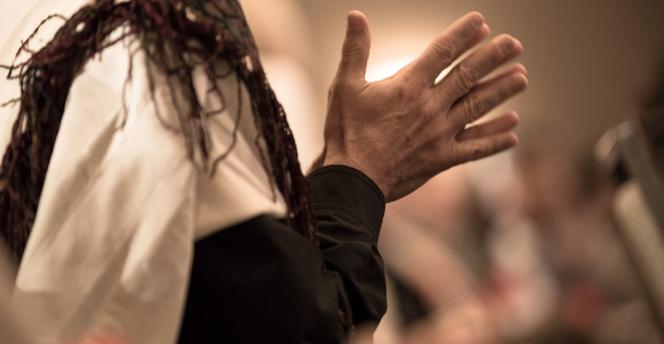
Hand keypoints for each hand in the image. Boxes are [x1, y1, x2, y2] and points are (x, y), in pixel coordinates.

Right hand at [322, 11, 526, 201]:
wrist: (353, 179)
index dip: (464, 35)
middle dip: (493, 57)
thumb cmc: (346, 132)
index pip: (442, 52)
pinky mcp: (442, 159)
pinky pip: (475, 149)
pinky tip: (513, 132)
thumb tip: (355, 15)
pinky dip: (495, 140)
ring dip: (501, 91)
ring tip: (522, 78)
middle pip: (468, 76)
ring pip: (478, 108)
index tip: (482, 22)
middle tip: (515, 44)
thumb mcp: (344, 86)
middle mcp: (430, 107)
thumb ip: (355, 49)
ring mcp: (440, 134)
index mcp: (408, 86)